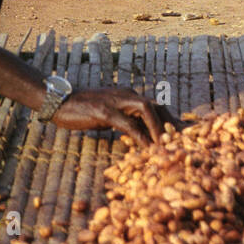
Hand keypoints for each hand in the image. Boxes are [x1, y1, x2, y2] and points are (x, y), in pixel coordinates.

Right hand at [51, 89, 178, 145]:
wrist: (59, 101)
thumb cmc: (83, 110)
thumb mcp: (110, 116)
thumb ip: (126, 121)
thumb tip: (141, 138)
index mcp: (130, 96)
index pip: (157, 107)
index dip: (171, 121)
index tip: (184, 136)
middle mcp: (127, 95)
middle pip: (157, 106)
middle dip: (172, 124)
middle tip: (184, 143)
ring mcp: (116, 101)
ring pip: (146, 110)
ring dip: (159, 128)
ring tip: (167, 146)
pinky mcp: (105, 111)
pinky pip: (128, 123)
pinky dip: (140, 135)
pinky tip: (146, 148)